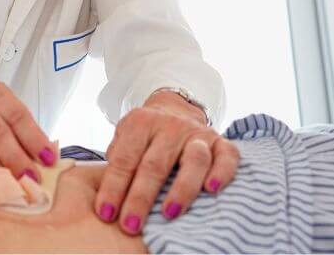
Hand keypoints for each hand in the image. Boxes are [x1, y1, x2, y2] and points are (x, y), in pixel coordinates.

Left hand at [94, 90, 239, 234]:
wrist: (175, 109)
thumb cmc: (145, 134)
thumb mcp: (124, 136)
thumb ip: (117, 158)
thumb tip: (109, 191)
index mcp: (140, 123)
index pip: (125, 159)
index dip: (114, 187)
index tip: (106, 213)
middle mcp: (170, 126)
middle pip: (155, 165)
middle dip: (141, 198)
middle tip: (131, 224)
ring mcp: (197, 134)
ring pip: (194, 160)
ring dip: (181, 189)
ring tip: (169, 213)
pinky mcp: (221, 142)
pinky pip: (227, 157)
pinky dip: (222, 173)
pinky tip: (212, 190)